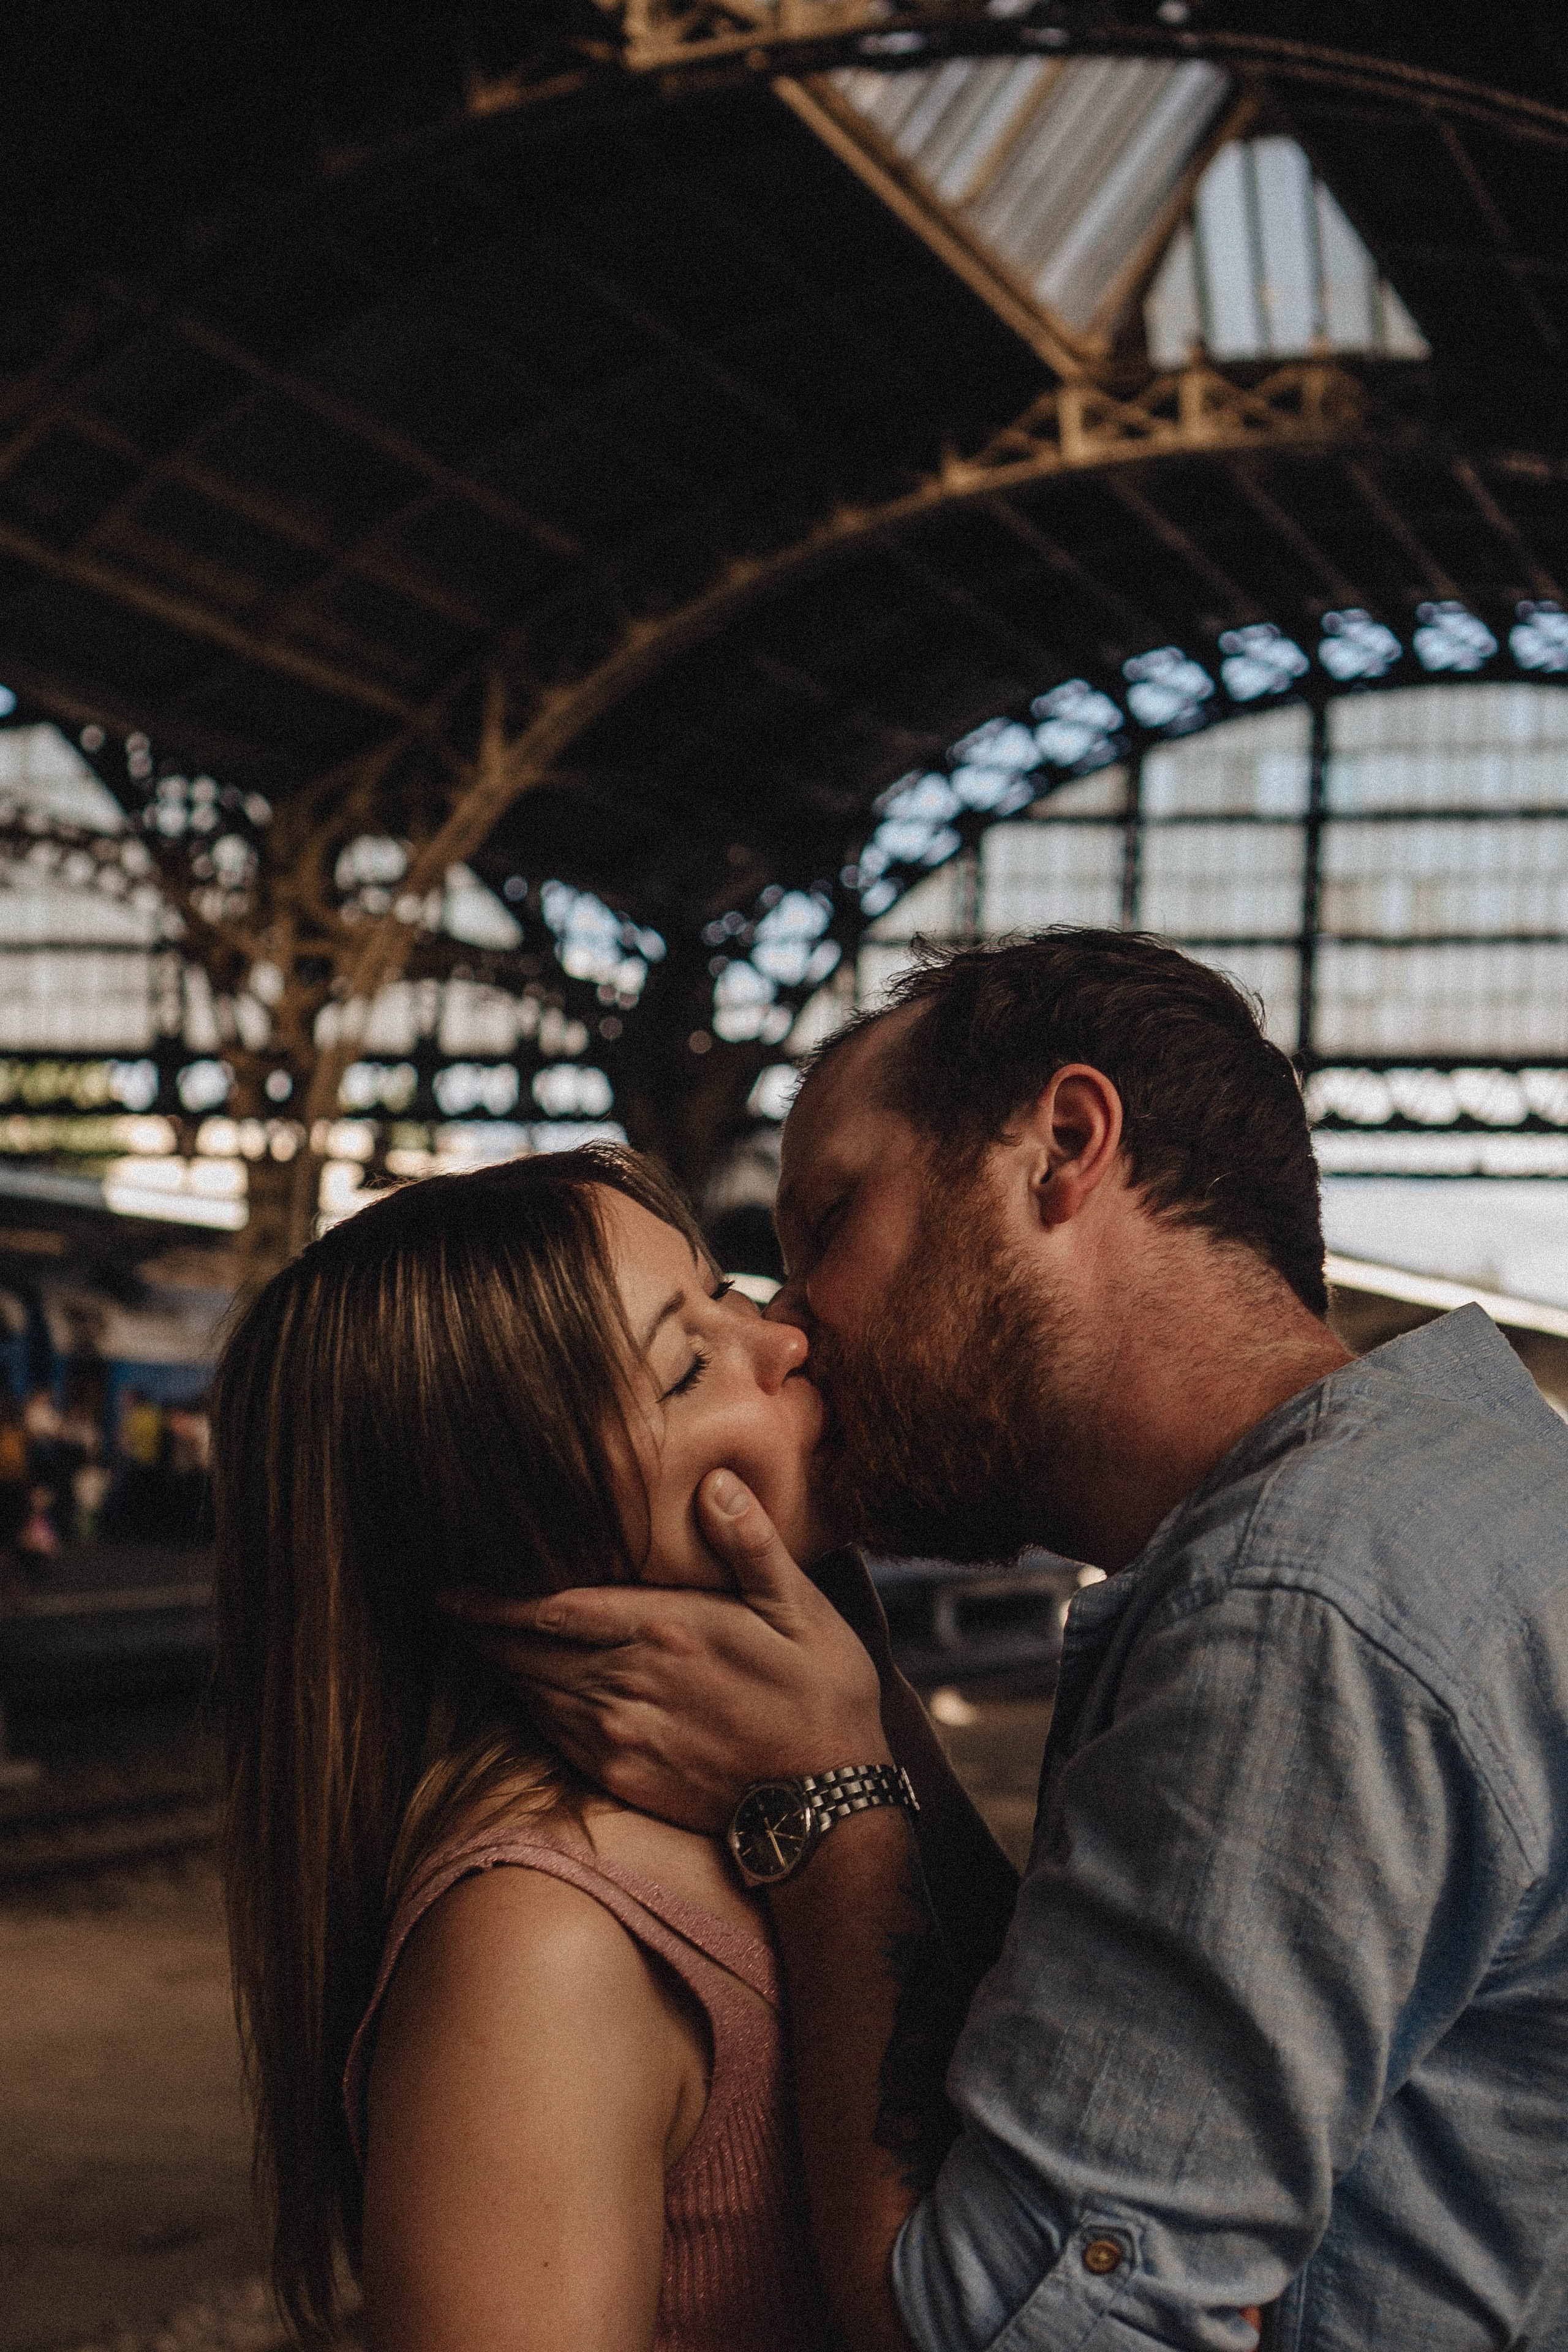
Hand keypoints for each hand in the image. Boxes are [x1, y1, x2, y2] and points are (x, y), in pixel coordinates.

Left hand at [443, 1470, 888, 1830]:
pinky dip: (531, 1706)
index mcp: (666, 1633)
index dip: (495, 1601)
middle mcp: (629, 1686)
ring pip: (534, 1695)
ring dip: (503, 1667)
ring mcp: (620, 1738)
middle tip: (447, 1606)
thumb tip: (714, 1483)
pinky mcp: (622, 1777)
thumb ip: (750, 1545)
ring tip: (476, 1639)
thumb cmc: (820, 1697)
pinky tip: (527, 1689)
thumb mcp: (802, 1610)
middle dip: (483, 1631)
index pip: (555, 1611)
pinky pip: (554, 1735)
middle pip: (527, 1655)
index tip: (450, 1587)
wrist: (826, 1807)